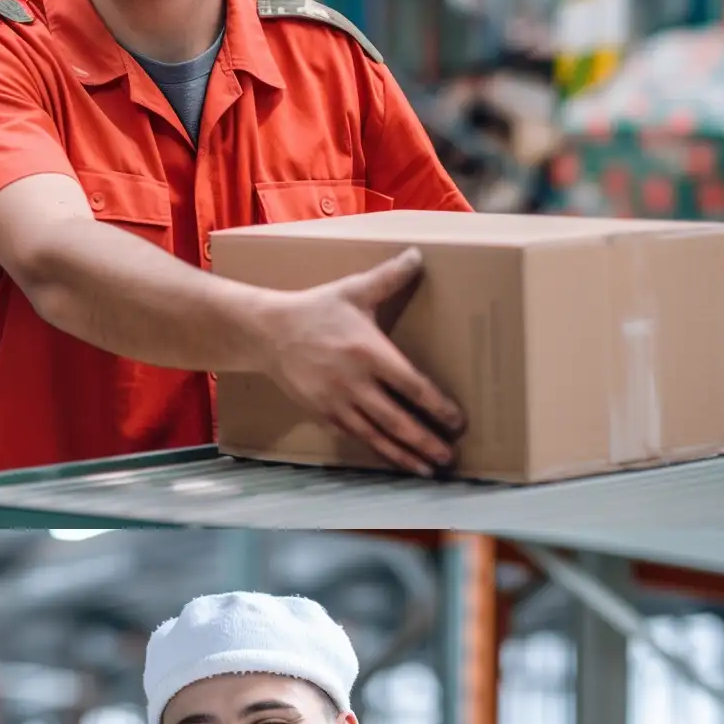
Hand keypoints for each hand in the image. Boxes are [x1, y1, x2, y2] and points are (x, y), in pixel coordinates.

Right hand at [260, 250, 465, 476]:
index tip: (457, 421)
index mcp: (369, 353)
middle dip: (426, 441)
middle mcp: (355, 383)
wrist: (267, 332)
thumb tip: (420, 254)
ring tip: (427, 469)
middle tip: (449, 457)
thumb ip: (390, 276)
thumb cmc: (315, 309)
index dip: (438, 408)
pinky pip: (355, 436)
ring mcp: (336, 402)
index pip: (413, 387)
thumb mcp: (353, 289)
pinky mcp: (322, 412)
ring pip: (376, 436)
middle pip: (397, 420)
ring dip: (403, 455)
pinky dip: (376, 450)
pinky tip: (393, 459)